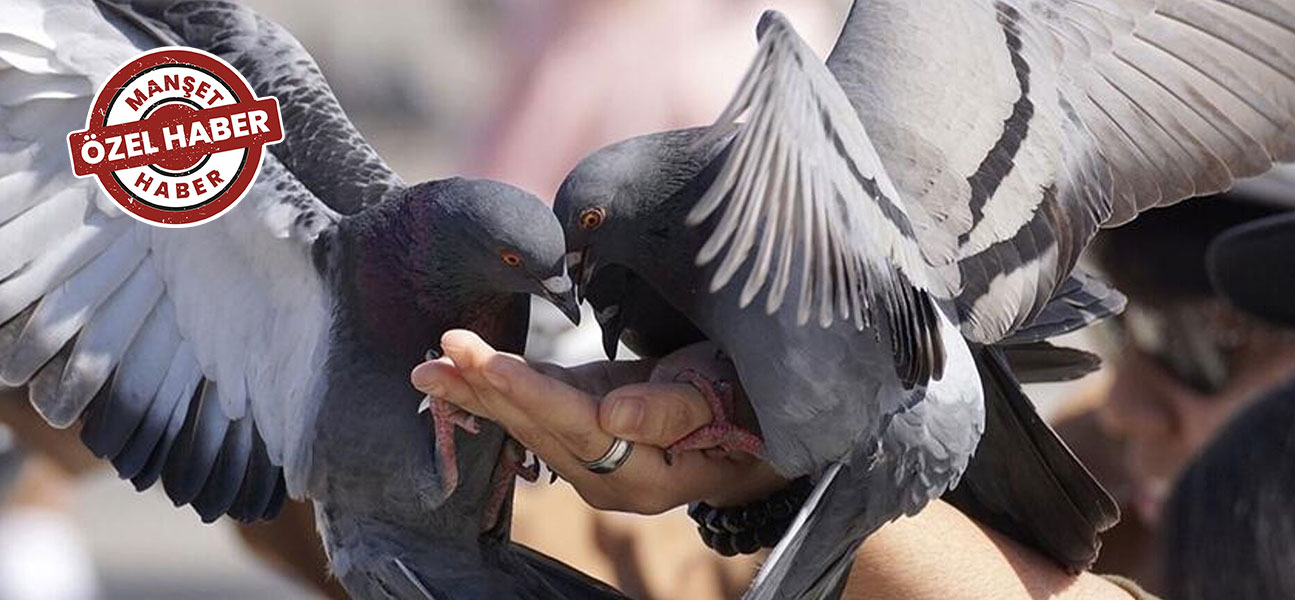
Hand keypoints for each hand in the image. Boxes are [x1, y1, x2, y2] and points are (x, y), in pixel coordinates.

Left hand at [410, 330, 785, 513]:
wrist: (758, 422)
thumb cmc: (750, 406)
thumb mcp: (723, 400)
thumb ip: (670, 412)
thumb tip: (613, 418)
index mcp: (642, 475)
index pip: (573, 427)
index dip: (525, 392)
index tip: (479, 361)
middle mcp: (607, 477)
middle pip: (538, 427)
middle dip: (486, 388)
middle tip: (439, 351)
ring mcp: (592, 457)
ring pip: (528, 421)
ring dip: (478, 392)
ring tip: (431, 366)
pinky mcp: (586, 429)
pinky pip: (536, 411)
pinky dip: (498, 391)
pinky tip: (460, 376)